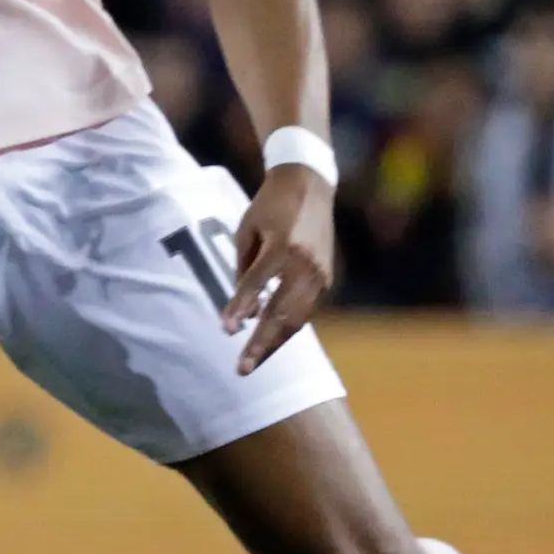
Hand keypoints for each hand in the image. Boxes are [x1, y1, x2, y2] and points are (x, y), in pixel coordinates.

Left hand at [223, 163, 335, 375]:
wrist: (310, 185)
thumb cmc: (269, 207)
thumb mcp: (248, 230)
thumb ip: (243, 269)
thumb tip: (243, 311)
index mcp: (283, 246)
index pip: (256, 284)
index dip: (239, 308)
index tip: (226, 331)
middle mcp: (306, 263)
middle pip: (282, 312)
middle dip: (261, 344)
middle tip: (241, 369)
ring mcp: (321, 272)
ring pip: (298, 318)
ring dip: (275, 343)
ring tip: (252, 362)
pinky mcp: (327, 277)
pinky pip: (305, 309)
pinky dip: (287, 327)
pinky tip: (268, 341)